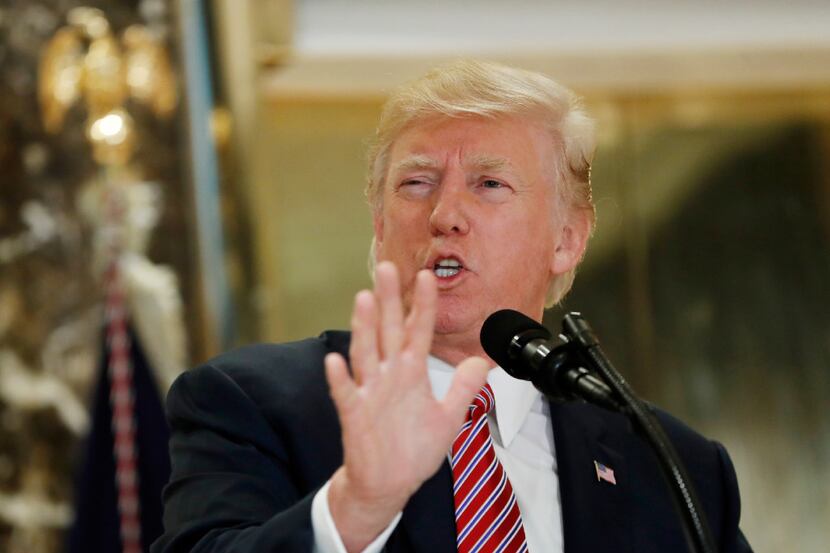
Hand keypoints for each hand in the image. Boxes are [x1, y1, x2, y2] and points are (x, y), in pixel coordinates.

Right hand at [324, 261, 489, 551]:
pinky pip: (345, 394)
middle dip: (388, 301)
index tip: (429, 276)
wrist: (388, 484)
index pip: (418, 331)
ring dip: (363, 328)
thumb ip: (463, 388)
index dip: (423, 305)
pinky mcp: (354, 415)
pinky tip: (335, 361)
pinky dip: (340, 379)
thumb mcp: (448, 417)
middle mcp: (389, 376)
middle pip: (388, 331)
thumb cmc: (413, 449)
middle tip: (387, 267)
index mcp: (411, 373)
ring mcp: (370, 393)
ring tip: (362, 300)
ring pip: (366, 354)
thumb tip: (483, 362)